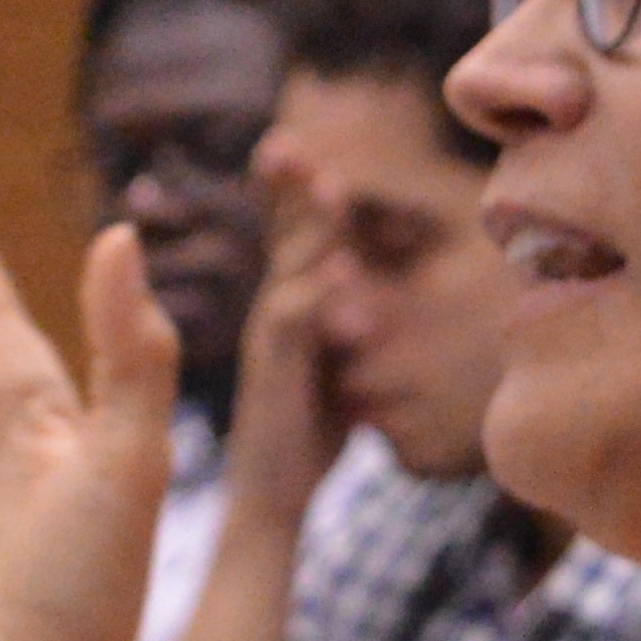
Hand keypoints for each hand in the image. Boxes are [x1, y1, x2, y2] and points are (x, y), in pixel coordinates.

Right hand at [214, 142, 347, 534]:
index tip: (304, 151)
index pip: (292, 240)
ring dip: (309, 229)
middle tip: (286, 143)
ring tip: (328, 188)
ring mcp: (270, 342)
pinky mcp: (273, 373)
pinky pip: (293, 325)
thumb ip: (345, 334)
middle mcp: (273, 315)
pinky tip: (336, 273)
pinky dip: (315, 297)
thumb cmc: (307, 435)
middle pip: (283, 239)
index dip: (295, 196)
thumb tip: (369, 311)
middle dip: (289, 190)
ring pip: (289, 271)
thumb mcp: (336, 370)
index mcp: (287, 310)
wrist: (275, 496)